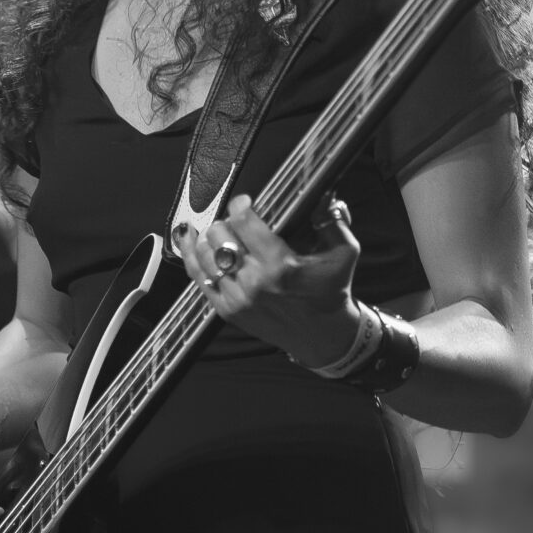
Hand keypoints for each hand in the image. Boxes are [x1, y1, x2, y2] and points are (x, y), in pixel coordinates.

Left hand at [174, 193, 365, 368]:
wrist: (321, 337)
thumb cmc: (331, 293)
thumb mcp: (344, 253)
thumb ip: (334, 221)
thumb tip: (326, 194)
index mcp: (280, 265)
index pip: (243, 222)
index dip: (240, 205)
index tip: (245, 202)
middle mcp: (254, 282)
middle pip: (219, 234)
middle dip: (226, 222)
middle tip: (237, 223)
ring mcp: (237, 298)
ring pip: (203, 253)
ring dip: (209, 237)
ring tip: (220, 232)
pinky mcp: (226, 310)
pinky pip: (198, 277)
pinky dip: (190, 254)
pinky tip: (189, 238)